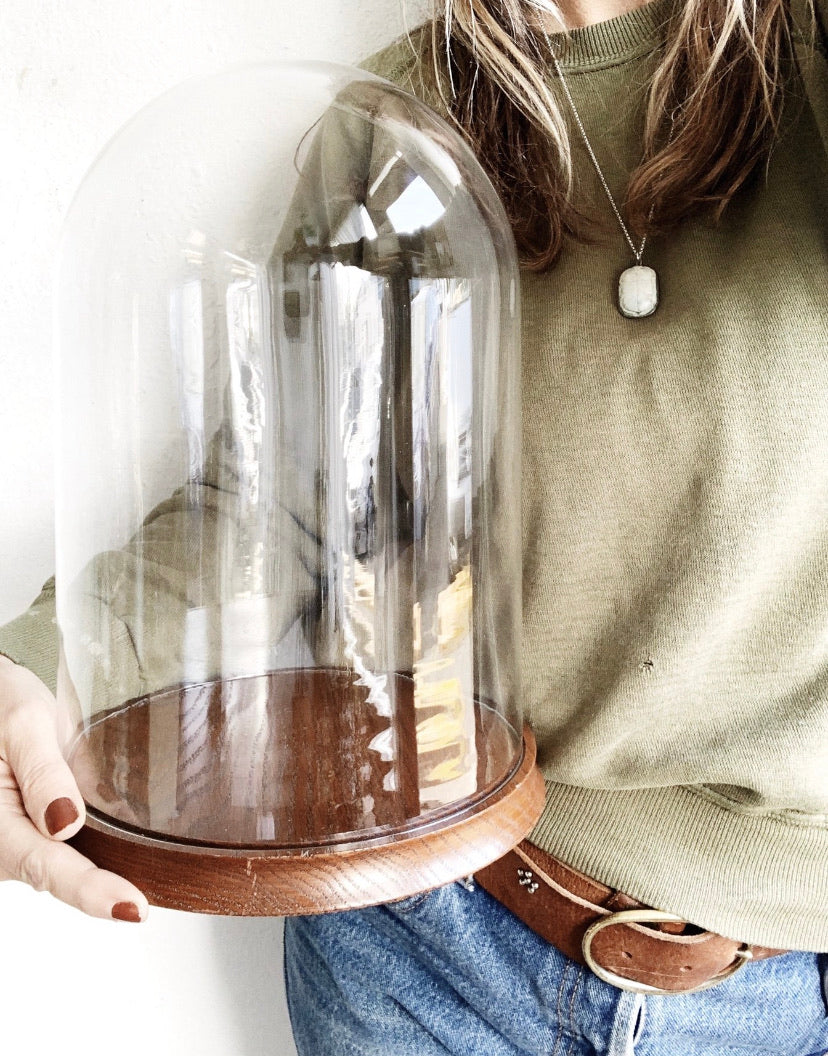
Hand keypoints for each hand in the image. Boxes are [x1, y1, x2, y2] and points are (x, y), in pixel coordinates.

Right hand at [0, 655, 148, 920]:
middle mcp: (1, 844)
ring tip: (142, 881)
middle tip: (146, 903)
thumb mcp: (23, 722)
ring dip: (102, 871)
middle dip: (103, 888)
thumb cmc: (0, 703)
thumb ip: (43, 771)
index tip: (131, 907)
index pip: (45, 865)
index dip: (90, 889)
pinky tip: (128, 848)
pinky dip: (96, 852)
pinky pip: (64, 851)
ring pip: (62, 866)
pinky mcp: (30, 835)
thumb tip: (65, 823)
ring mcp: (15, 843)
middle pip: (57, 875)